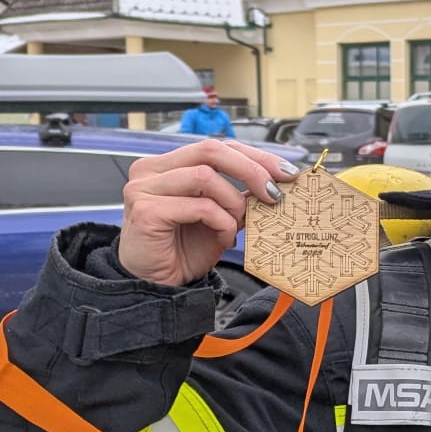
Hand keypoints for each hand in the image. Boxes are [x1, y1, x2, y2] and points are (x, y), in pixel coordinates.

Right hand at [118, 138, 297, 286]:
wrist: (158, 285)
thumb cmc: (184, 250)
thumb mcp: (220, 216)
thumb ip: (239, 196)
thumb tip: (275, 181)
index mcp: (168, 165)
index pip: (217, 146)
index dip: (255, 156)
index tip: (286, 172)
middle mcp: (151, 170)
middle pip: (210, 150)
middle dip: (251, 169)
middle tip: (275, 193)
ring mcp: (144, 188)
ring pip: (205, 177)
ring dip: (233, 202)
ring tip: (237, 224)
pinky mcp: (146, 211)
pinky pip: (200, 206)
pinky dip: (222, 222)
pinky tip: (225, 238)